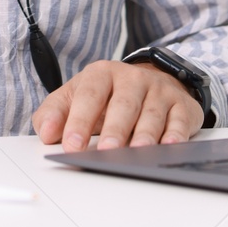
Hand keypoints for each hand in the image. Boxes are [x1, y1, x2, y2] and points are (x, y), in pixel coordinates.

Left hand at [31, 60, 203, 152]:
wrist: (149, 82)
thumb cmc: (107, 96)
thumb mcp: (75, 97)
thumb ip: (54, 113)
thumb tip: (46, 133)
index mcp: (102, 74)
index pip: (89, 96)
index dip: (80, 120)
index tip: (71, 144)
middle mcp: (132, 78)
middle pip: (123, 104)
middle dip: (114, 129)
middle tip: (106, 151)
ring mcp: (158, 91)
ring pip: (152, 113)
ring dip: (144, 134)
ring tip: (136, 152)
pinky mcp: (181, 106)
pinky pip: (179, 120)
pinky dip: (175, 134)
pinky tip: (169, 146)